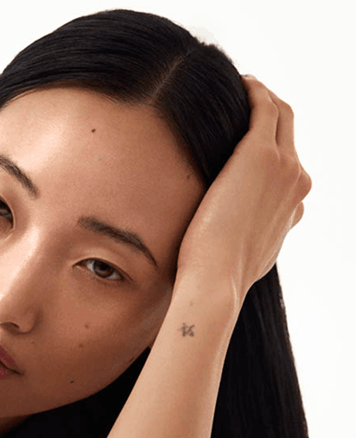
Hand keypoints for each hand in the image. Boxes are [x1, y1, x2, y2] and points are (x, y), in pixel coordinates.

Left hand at [175, 76, 311, 300]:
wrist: (216, 279)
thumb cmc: (217, 274)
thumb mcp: (238, 258)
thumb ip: (243, 238)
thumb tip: (230, 233)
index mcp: (293, 209)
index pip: (288, 166)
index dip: (269, 147)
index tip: (245, 136)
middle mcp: (297, 184)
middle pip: (290, 132)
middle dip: (270, 111)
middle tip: (245, 99)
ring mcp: (284, 167)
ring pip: (281, 114)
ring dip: (262, 96)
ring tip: (241, 88)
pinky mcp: (260, 154)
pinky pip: (264, 106)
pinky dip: (254, 91)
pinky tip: (239, 83)